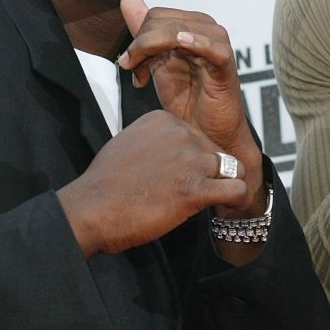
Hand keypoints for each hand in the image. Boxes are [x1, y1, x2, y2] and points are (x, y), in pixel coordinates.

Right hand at [57, 110, 248, 256]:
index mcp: (164, 119)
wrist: (91, 209)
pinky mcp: (195, 189)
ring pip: (233, 168)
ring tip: (214, 201)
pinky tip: (230, 206)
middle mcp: (181, 133)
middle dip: (211, 173)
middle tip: (195, 193)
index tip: (182, 175)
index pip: (198, 136)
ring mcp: (190, 160)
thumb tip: (173, 154)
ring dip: (226, 185)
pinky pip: (238, 189)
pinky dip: (239, 199)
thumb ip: (157, 142)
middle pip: (217, 151)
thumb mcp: (130, 143)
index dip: (195, 158)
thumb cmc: (105, 183)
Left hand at [117, 0, 263, 216]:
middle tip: (135, 74)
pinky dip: (196, 42)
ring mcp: (217, 44)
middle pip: (161, 19)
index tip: (130, 67)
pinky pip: (213, 46)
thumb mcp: (157, 64)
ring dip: (152, 49)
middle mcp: (205, 28)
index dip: (137, 39)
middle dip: (140, 46)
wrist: (206, 135)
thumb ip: (144, 34)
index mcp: (189, 25)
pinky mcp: (226, 64)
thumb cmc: (187, 100)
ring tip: (144, 76)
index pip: (155, 15)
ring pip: (178, 29)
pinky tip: (182, 44)